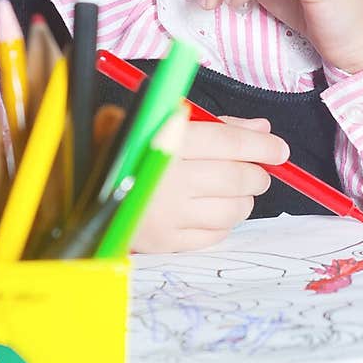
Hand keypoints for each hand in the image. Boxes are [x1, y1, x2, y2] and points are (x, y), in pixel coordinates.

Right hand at [130, 115, 288, 252]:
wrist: (83, 190)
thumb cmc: (125, 148)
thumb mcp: (157, 120)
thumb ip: (211, 123)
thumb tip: (259, 127)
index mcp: (164, 139)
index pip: (226, 140)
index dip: (260, 144)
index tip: (280, 149)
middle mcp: (167, 179)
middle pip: (236, 177)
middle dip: (257, 173)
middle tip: (259, 170)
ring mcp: (167, 215)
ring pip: (231, 209)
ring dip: (246, 199)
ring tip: (239, 189)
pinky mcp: (165, 242)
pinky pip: (215, 235)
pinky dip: (226, 221)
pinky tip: (218, 209)